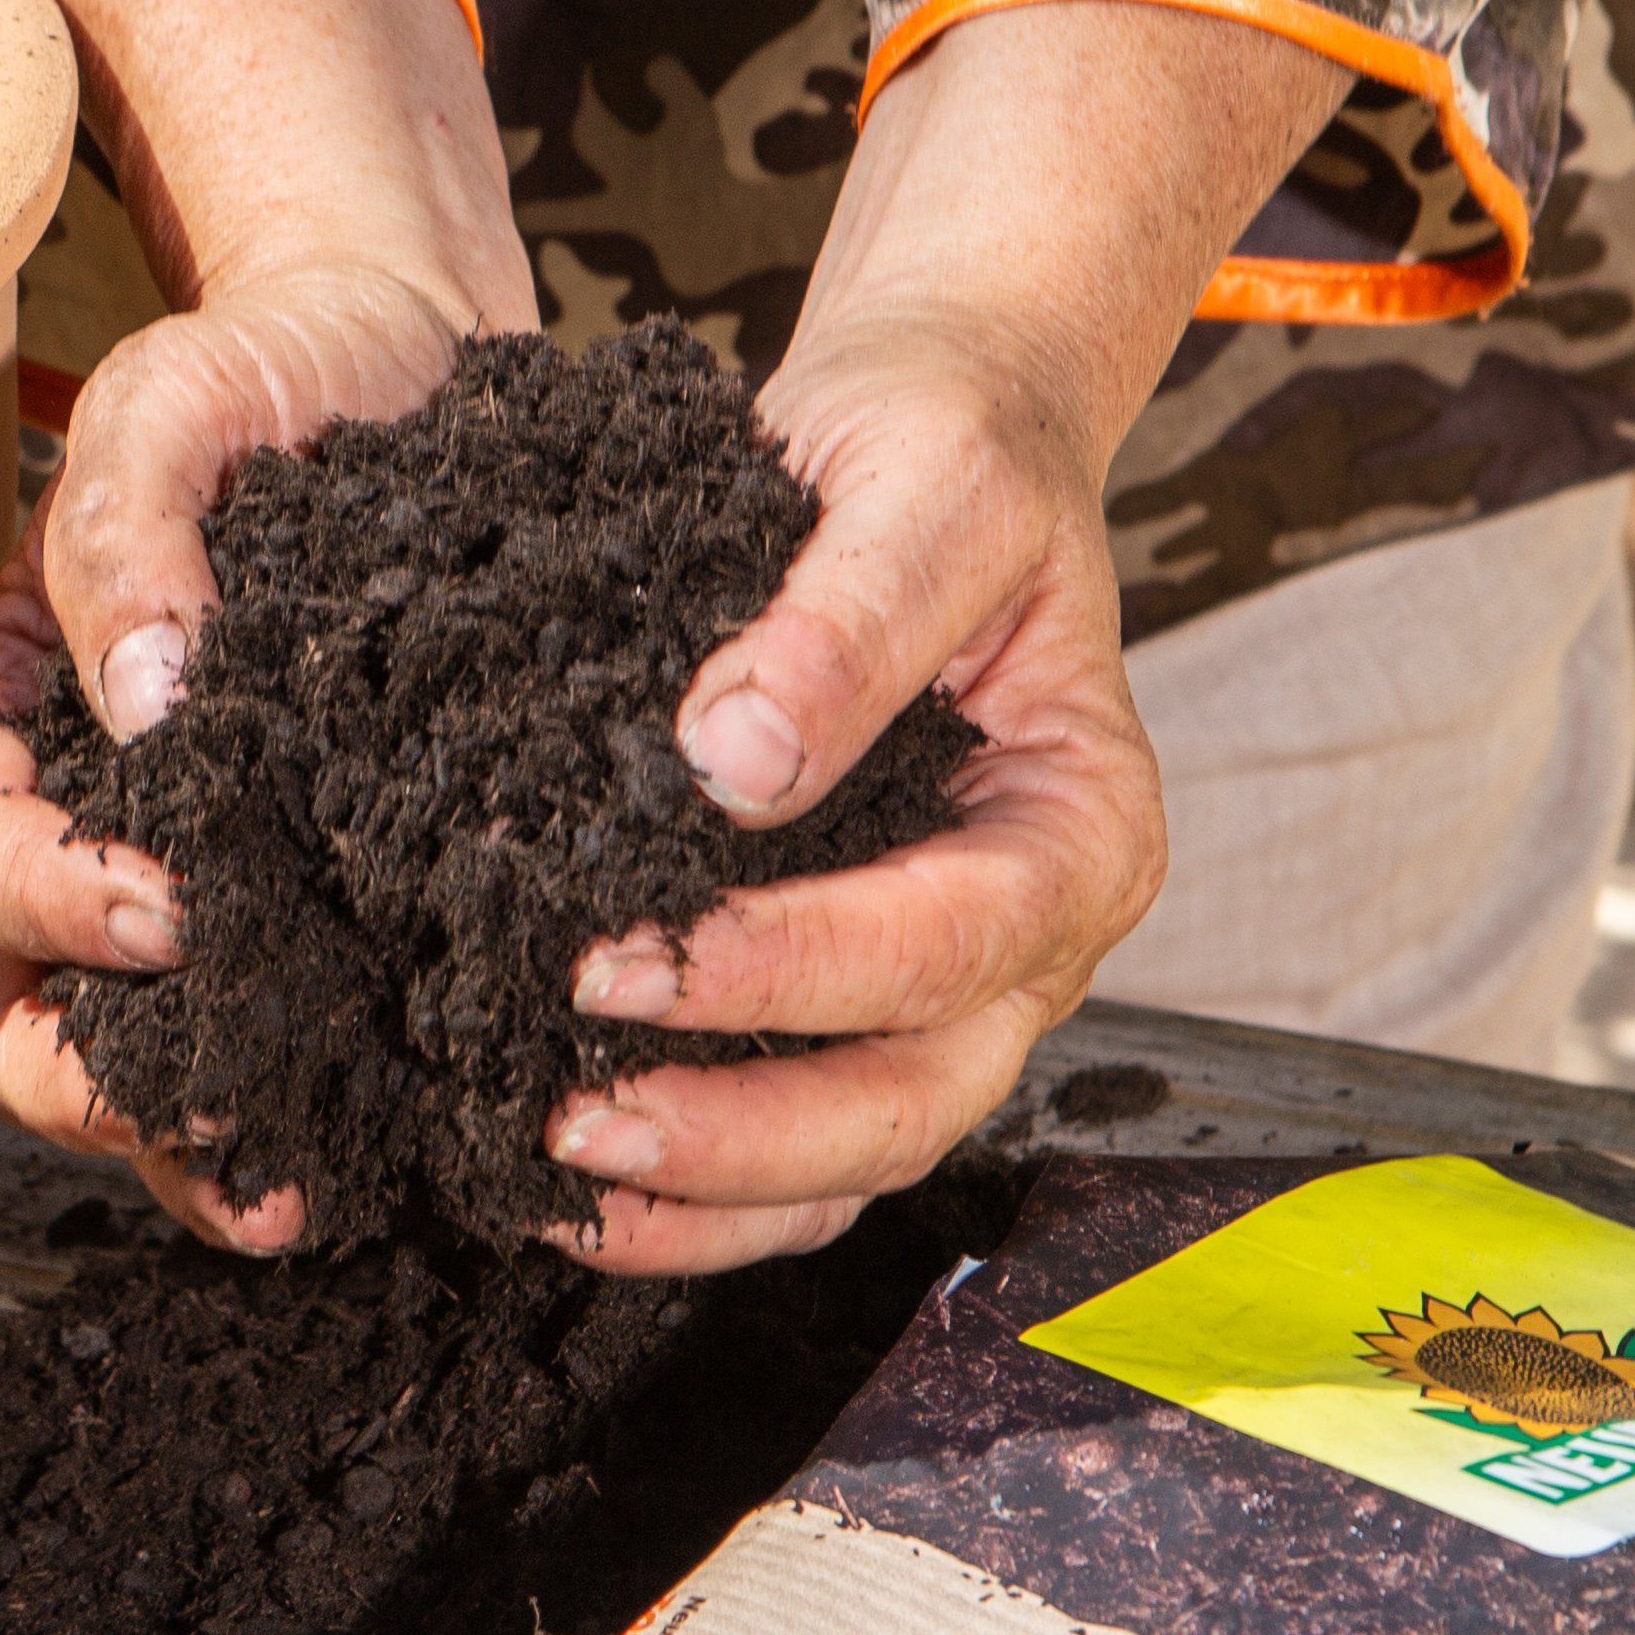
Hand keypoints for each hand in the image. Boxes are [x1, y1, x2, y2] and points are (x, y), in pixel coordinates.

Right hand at [0, 262, 469, 1251]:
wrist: (417, 366)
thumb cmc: (270, 374)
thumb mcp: (178, 402)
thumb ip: (126, 532)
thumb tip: (139, 698)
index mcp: (2, 710)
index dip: (42, 896)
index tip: (166, 909)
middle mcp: (72, 822)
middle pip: (8, 1000)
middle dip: (88, 1076)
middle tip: (200, 1101)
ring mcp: (184, 885)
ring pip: (123, 1062)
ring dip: (183, 1144)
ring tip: (282, 1193)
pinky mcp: (308, 918)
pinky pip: (268, 1049)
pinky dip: (300, 1119)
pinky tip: (371, 1156)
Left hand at [530, 0, 1350, 1273]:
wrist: (923, 444)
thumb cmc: (940, 451)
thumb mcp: (921, 482)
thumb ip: (847, 617)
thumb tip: (736, 760)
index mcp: (1083, 827)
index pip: (950, 941)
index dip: (787, 971)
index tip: (619, 960)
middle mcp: (1033, 940)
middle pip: (915, 1097)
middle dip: (743, 1131)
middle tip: (573, 1113)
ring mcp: (951, 992)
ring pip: (856, 1155)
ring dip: (709, 1188)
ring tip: (551, 1168)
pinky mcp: (857, 1005)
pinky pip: (797, 1148)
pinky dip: (695, 1190)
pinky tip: (564, 1186)